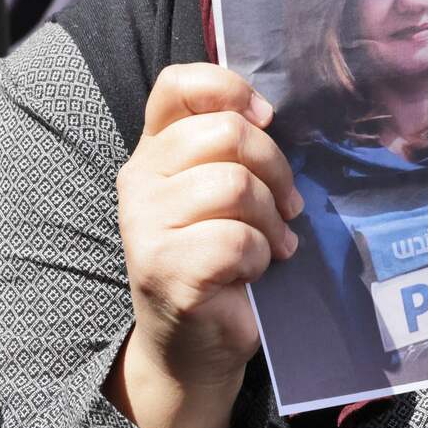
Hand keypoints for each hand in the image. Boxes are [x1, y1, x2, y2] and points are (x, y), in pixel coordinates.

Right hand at [106, 64, 301, 427]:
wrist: (194, 343)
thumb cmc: (221, 257)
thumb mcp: (227, 192)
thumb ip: (236, 148)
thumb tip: (272, 115)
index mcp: (156, 149)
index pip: (179, 84)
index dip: (230, 89)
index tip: (264, 119)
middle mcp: (140, 179)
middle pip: (226, 132)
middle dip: (274, 168)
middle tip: (287, 205)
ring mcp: (145, 224)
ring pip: (235, 185)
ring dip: (271, 219)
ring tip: (272, 244)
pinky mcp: (164, 268)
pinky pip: (236, 240)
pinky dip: (260, 256)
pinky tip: (253, 272)